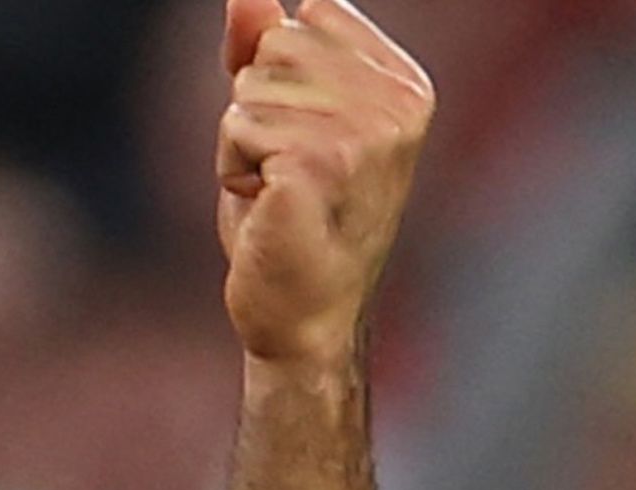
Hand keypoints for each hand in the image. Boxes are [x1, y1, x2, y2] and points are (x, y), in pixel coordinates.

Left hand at [216, 0, 434, 366]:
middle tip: (283, 169)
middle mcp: (396, 102)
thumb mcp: (280, 118)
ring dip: (241, 142)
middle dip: (255, 106)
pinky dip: (232, 168)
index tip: (305, 135)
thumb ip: (264, 49)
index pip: (311, 14)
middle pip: (276, 44)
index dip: (281, 73)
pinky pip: (237, 126)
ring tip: (277, 190)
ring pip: (248, 88)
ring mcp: (364, 132)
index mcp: (403, 82)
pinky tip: (268, 206)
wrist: (302, 313)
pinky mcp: (320, 162)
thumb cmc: (291, 218)